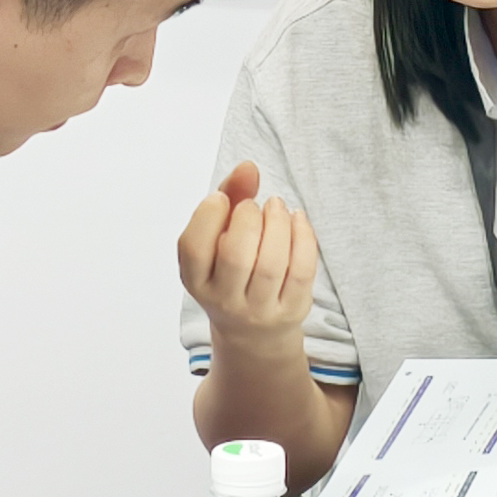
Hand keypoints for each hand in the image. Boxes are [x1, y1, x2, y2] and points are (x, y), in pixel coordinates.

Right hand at [177, 162, 318, 356]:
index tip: (223, 199)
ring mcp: (258, 310)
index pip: (194, 248)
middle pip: (235, 256)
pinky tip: (297, 219)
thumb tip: (248, 167)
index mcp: (196, 280)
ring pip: (271, 263)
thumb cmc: (233, 269)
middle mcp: (224, 301)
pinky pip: (301, 271)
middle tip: (255, 207)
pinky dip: (303, 237)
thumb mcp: (220, 236)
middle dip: (249, 218)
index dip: (209, 215)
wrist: (253, 330)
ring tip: (277, 207)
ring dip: (278, 223)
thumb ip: (230, 196)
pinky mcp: (291, 310)